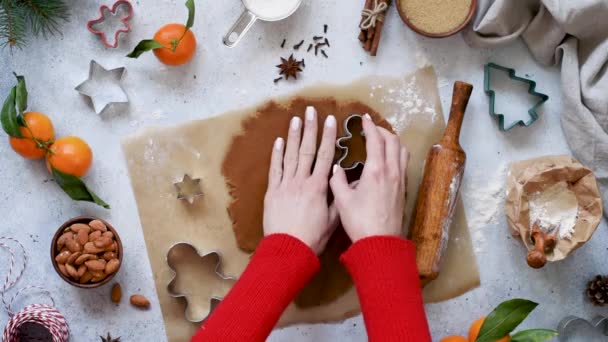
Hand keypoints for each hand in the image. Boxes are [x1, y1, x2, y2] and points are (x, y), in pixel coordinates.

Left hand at [263, 106, 338, 253]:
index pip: (326, 156)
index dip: (329, 137)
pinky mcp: (272, 192)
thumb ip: (336, 199)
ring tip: (295, 119)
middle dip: (310, 129)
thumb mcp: (332, 219)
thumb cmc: (313, 237)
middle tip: (311, 110)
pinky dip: (276, 154)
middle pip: (307, 150)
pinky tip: (278, 141)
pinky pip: (274, 169)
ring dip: (292, 136)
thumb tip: (341, 181)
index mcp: (319, 187)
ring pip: (289, 155)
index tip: (331, 120)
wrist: (288, 249)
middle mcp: (302, 181)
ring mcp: (285, 185)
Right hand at [330, 114, 408, 242]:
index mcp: (375, 170)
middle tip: (371, 129)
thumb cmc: (359, 221)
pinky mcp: (403, 189)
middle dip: (382, 131)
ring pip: (402, 151)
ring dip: (392, 141)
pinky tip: (387, 160)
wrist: (380, 242)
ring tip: (381, 140)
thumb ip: (337, 180)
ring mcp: (400, 180)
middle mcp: (391, 171)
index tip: (364, 119)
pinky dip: (396, 153)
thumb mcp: (341, 200)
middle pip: (393, 141)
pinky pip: (403, 163)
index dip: (369, 127)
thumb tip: (336, 169)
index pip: (375, 140)